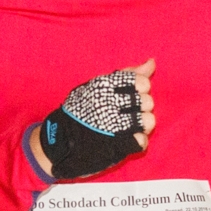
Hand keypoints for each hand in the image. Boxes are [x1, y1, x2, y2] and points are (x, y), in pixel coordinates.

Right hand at [29, 60, 155, 177]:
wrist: (58, 143)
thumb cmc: (80, 111)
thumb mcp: (97, 87)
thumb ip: (125, 75)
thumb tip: (152, 62)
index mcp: (104, 87)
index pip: (140, 82)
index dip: (140, 89)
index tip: (129, 95)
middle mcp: (110, 104)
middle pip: (147, 101)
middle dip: (141, 108)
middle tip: (127, 113)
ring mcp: (113, 127)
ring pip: (149, 121)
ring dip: (141, 125)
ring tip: (128, 127)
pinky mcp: (116, 148)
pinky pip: (142, 141)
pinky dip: (137, 142)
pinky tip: (126, 141)